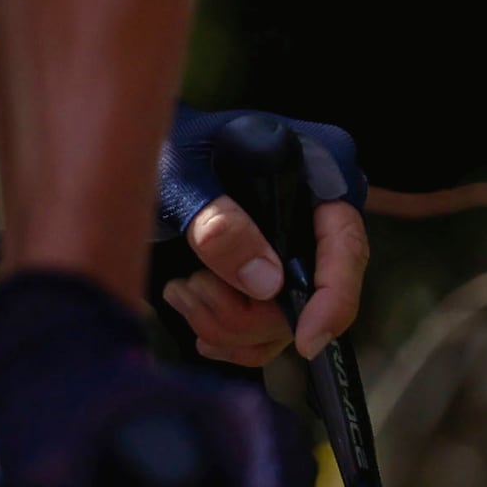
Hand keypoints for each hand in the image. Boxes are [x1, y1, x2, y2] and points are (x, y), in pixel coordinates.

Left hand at [153, 106, 365, 364]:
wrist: (141, 151)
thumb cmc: (167, 145)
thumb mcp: (184, 173)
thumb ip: (217, 219)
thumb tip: (266, 283)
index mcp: (315, 180)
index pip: (345, 248)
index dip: (334, 300)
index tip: (307, 341)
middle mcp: (313, 225)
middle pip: (305, 301)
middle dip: (243, 313)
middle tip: (189, 286)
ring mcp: (289, 258)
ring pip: (277, 327)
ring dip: (221, 323)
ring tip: (179, 289)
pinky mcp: (261, 282)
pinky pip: (257, 337)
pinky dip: (221, 336)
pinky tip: (189, 310)